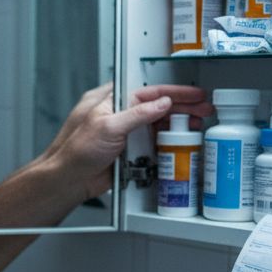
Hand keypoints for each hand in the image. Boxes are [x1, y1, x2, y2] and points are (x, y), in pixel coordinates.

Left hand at [44, 82, 209, 199]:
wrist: (68, 180)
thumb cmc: (75, 151)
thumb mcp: (108, 126)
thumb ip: (137, 114)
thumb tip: (160, 103)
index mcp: (110, 100)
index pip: (148, 90)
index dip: (174, 91)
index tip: (193, 93)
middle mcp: (119, 114)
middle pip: (157, 106)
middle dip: (182, 107)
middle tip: (203, 108)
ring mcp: (125, 133)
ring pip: (157, 125)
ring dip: (178, 125)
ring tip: (197, 125)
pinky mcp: (129, 151)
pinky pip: (153, 144)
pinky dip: (168, 143)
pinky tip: (181, 143)